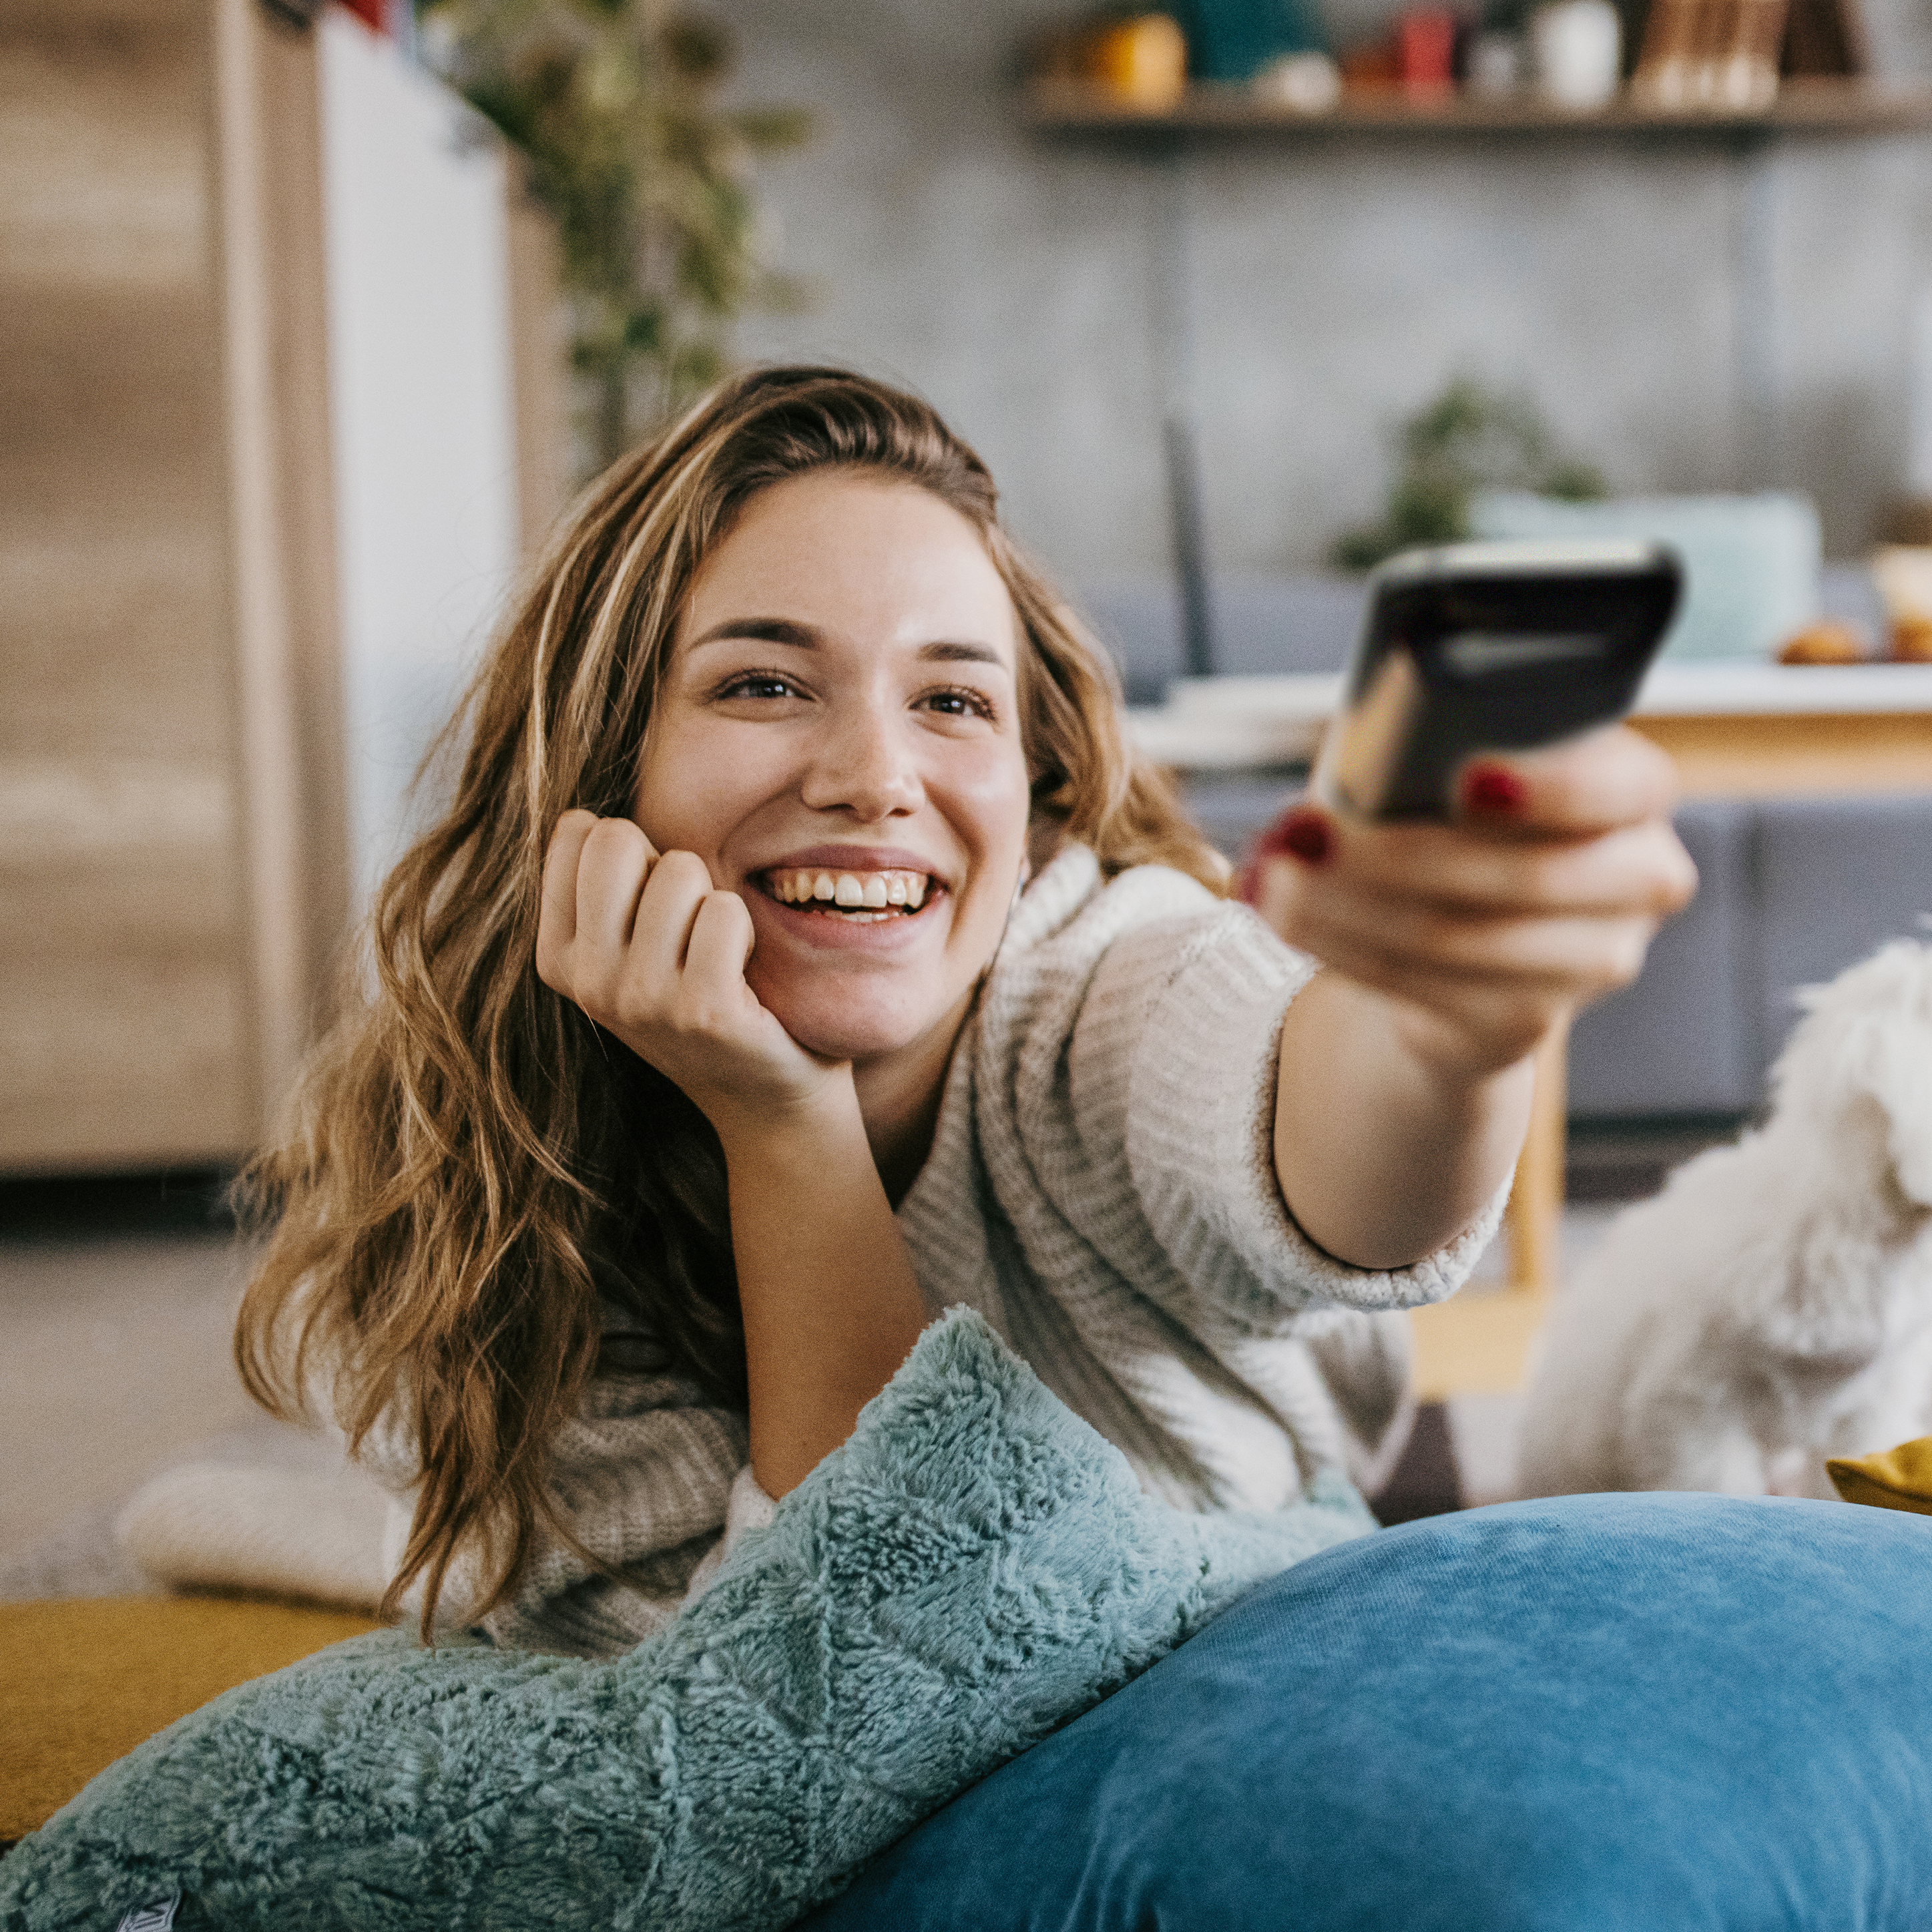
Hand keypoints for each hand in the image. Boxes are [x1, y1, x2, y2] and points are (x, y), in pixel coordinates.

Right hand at [535, 810, 842, 1136]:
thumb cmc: (702, 996)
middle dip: (669, 864)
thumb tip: (581, 816)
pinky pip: (726, 910)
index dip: (635, 851)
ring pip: (681, 868)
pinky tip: (744, 977)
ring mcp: (641, 998)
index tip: (653, 909)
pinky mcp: (702, 1010)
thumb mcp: (629, 948)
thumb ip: (602, 886)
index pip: (579, 831)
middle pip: (619, 839)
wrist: (765, 1095)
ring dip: (715, 901)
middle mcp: (588, 980)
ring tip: (718, 955)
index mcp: (558, 956)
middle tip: (689, 926)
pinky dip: (747, 930)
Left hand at [1248, 726, 1697, 1080]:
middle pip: (1524, 876)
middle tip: (1305, 836)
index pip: (1623, 787)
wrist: (1462, 933)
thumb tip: (1361, 766)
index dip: (1552, 788)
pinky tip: (1292, 921)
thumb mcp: (1451, 768)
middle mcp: (1637, 880)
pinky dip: (1344, 949)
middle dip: (1398, 856)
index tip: (1468, 778)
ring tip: (1273, 881)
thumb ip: (1435, 752)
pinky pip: (1424, 987)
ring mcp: (1592, 962)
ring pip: (1457, 938)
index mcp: (1633, 791)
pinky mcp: (1526, 1021)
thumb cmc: (1452, 816)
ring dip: (1345, 909)